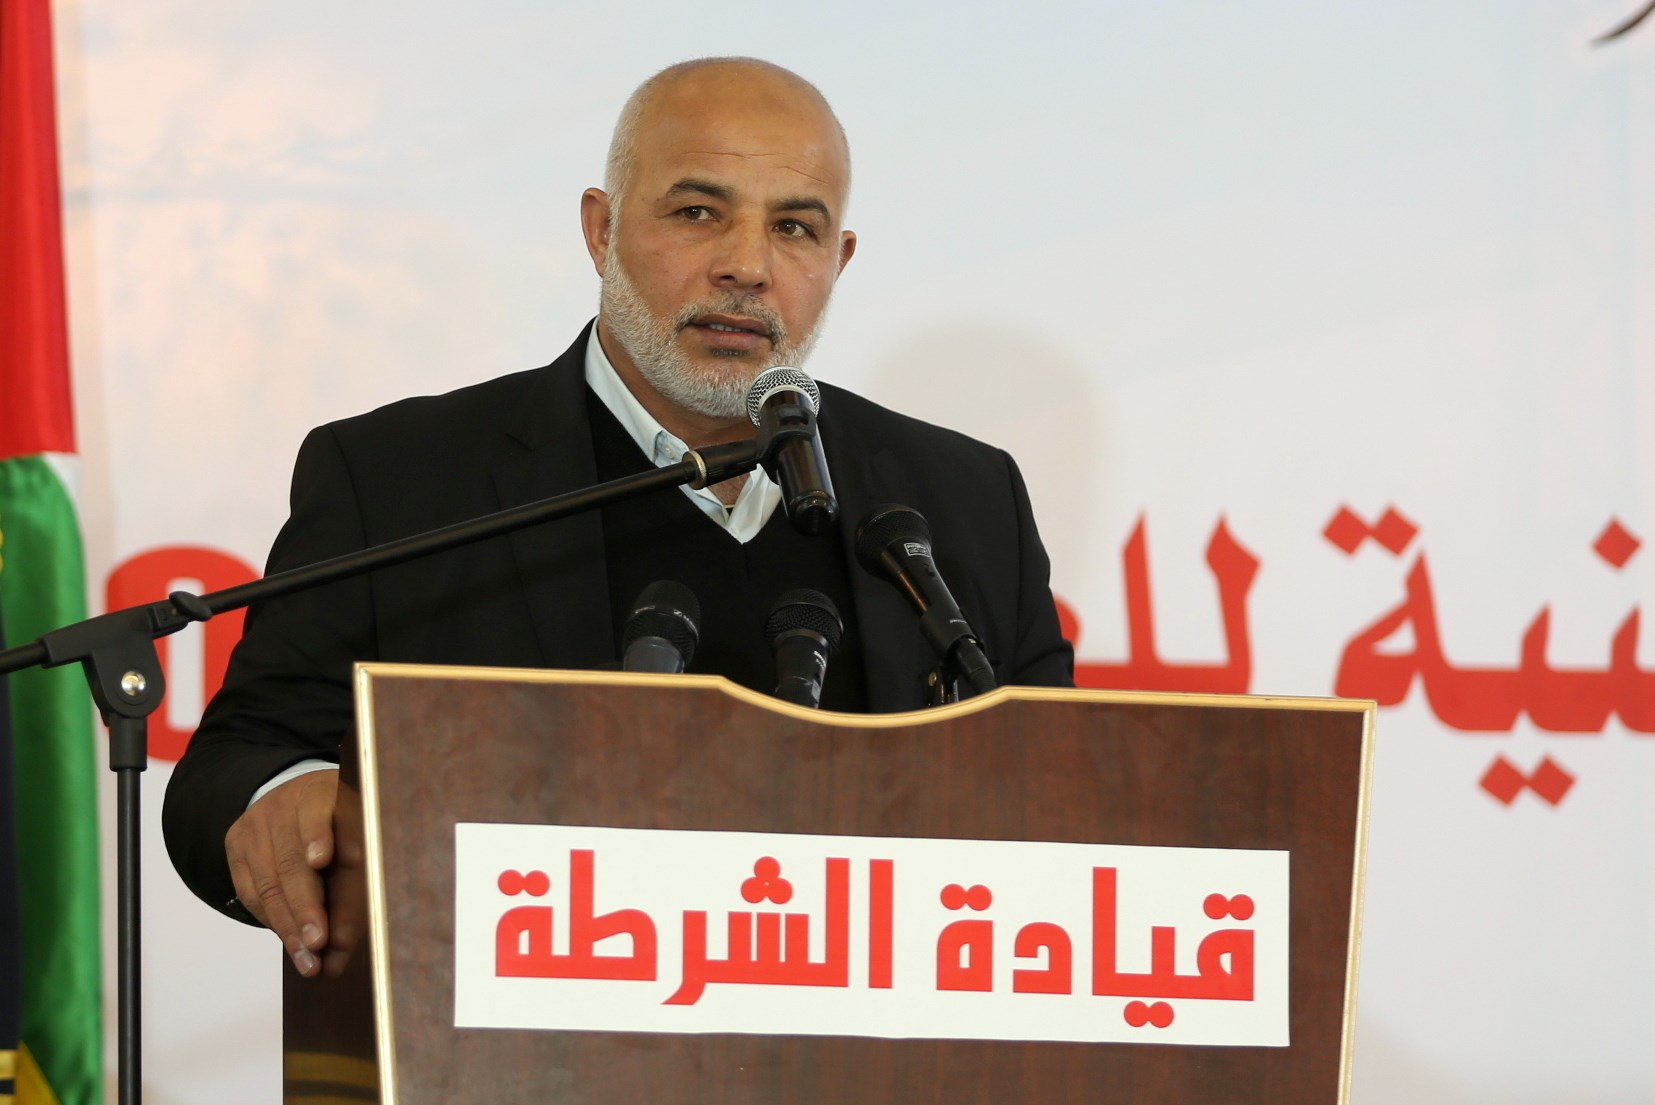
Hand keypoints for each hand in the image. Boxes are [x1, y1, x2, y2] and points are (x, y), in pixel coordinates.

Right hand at [225, 770, 337, 976]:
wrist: (294, 797)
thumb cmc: (338, 821)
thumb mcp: (355, 829)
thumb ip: (356, 869)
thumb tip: (352, 932)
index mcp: (320, 792)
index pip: (316, 812)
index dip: (318, 836)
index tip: (323, 860)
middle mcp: (283, 806)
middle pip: (290, 860)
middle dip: (306, 906)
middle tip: (321, 941)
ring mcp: (255, 826)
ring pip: (267, 884)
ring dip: (289, 928)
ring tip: (309, 960)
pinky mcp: (235, 846)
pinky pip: (250, 893)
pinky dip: (273, 922)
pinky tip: (291, 943)